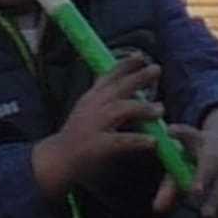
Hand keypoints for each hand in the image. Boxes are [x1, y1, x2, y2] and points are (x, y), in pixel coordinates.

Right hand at [34, 49, 165, 198]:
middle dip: (137, 77)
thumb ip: (102, 95)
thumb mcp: (86, 109)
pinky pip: (120, 141)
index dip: (124, 65)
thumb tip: (120, 79)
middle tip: (156, 69)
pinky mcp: (98, 147)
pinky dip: (137, 140)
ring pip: (120, 111)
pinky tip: (153, 141)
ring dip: (141, 108)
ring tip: (161, 109)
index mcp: (90, 99)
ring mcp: (94, 127)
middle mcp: (92, 108)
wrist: (57, 161)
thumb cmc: (76, 136)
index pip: (108, 77)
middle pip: (117, 88)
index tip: (140, 56)